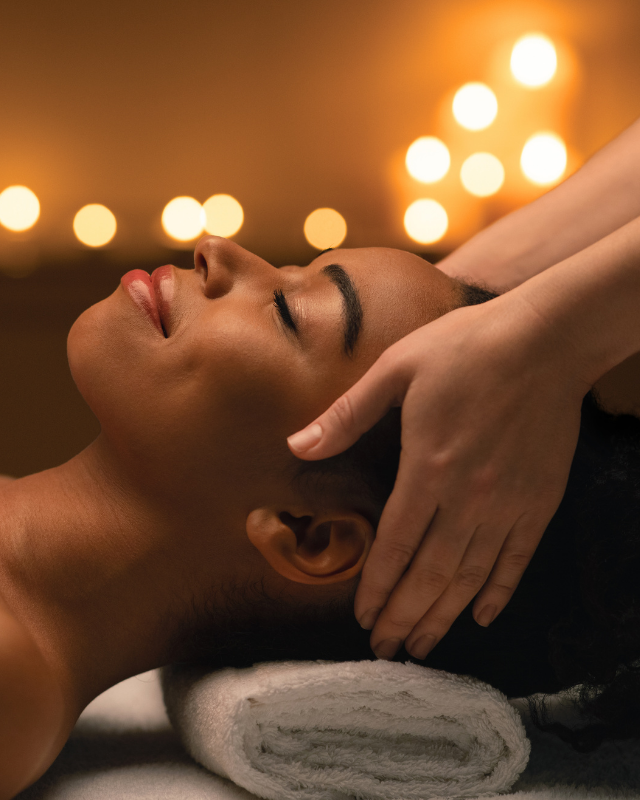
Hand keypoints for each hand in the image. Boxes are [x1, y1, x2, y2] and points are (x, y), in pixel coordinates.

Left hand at [286, 291, 591, 660]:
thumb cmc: (465, 349)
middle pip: (432, 573)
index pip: (396, 544)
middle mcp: (468, 498)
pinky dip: (499, 591)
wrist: (544, 340)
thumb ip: (347, 414)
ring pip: (472, 576)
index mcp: (428, 468)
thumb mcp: (396, 369)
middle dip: (405, 615)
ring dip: (444, 615)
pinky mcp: (540, 502)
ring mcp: (508, 504)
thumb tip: (296, 445)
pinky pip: (517, 559)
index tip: (364, 618)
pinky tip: (482, 615)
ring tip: (425, 646)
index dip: (377, 586)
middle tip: (387, 648)